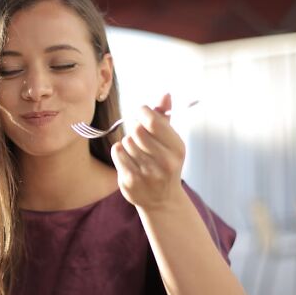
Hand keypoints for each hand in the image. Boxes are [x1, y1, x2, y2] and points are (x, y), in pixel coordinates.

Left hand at [111, 93, 185, 209]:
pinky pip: (117, 152)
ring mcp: (147, 173)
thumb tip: (165, 94)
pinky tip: (129, 159)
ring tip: (137, 151)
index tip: (142, 114)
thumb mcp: (171, 141)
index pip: (153, 121)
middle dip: (135, 128)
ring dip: (128, 142)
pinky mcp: (130, 181)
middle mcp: (165, 162)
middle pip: (137, 130)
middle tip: (138, 134)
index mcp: (177, 149)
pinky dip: (120, 151)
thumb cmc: (165, 163)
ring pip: (126, 141)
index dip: (143, 112)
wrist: (162, 200)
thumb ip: (165, 117)